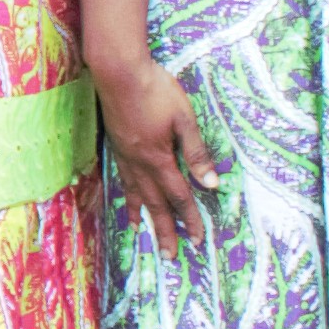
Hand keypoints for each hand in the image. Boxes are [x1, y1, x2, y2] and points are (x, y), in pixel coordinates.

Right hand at [90, 46, 215, 237]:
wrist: (118, 72)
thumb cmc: (155, 90)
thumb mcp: (183, 118)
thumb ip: (196, 151)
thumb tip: (211, 183)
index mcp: (159, 158)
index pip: (179, 195)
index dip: (189, 218)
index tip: (196, 239)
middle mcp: (140, 163)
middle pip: (155, 204)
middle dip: (165, 230)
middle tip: (170, 255)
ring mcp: (125, 156)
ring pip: (137, 195)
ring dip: (144, 218)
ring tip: (144, 236)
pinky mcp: (117, 147)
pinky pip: (124, 180)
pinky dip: (128, 197)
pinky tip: (129, 201)